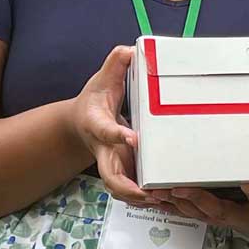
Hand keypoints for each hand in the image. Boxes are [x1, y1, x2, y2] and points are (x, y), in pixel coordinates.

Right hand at [70, 46, 166, 209]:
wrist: (80, 123)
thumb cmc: (94, 101)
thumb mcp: (101, 79)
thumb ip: (115, 64)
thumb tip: (129, 49)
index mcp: (96, 125)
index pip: (105, 131)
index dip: (117, 135)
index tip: (132, 138)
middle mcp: (103, 149)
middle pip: (110, 176)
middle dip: (128, 187)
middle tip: (151, 191)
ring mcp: (112, 163)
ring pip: (121, 189)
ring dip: (140, 198)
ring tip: (165, 199)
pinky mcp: (123, 170)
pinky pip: (132, 190)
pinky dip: (146, 198)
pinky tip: (167, 200)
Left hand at [155, 183, 248, 248]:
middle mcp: (246, 219)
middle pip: (220, 210)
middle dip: (200, 200)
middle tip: (180, 188)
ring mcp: (232, 219)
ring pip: (202, 212)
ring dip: (180, 204)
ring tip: (158, 192)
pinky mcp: (223, 216)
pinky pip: (196, 212)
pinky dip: (177, 207)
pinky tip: (156, 200)